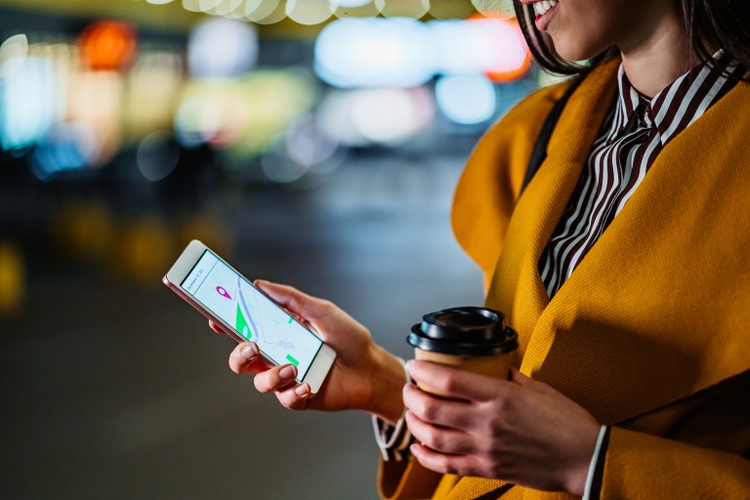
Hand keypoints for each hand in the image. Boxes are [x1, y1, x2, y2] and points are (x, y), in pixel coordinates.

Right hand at [209, 280, 404, 422]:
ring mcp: (287, 377)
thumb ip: (292, 299)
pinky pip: (284, 399)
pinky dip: (293, 392)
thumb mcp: (322, 311)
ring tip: (292, 367)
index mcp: (278, 332)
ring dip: (271, 375)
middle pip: (241, 359)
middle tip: (251, 347)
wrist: (372, 368)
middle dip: (238, 355)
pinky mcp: (299, 397)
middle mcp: (277, 355)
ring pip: (259, 381)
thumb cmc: (348, 338)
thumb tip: (259, 284)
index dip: (225, 324)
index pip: (244, 328)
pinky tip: (307, 386)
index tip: (214, 316)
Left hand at [403, 362, 599, 494]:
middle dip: (412, 397)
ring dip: (415, 424)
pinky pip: (447, 465)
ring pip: (434, 438)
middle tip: (408, 388)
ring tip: (410, 413)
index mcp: (501, 397)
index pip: (450, 381)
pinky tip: (417, 447)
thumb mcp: (536, 387)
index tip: (414, 365)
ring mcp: (486, 449)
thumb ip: (507, 376)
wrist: (584, 458)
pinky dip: (426, 457)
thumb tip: (488, 365)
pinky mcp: (487, 469)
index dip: (424, 372)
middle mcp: (488, 423)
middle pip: (433, 409)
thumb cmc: (566, 421)